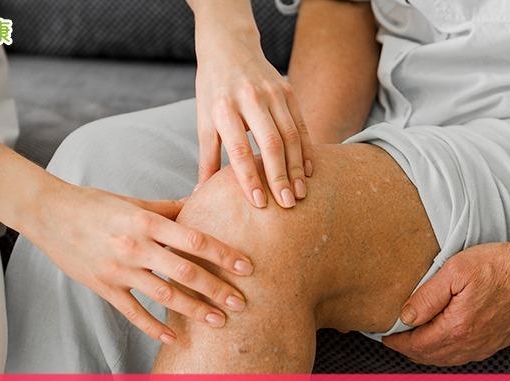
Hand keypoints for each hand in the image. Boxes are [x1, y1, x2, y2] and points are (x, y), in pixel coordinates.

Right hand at [30, 183, 253, 342]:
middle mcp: (135, 246)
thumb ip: (169, 208)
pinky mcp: (104, 287)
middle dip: (217, 289)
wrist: (49, 214)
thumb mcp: (134, 203)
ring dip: (194, 310)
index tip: (246, 266)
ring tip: (219, 321)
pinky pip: (133, 312)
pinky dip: (154, 327)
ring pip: (164, 296)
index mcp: (146, 222)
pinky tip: (174, 337)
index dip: (223, 254)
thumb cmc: (94, 204)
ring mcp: (119, 270)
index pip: (194, 239)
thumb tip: (202, 200)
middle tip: (241, 302)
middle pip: (185, 272)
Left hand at [194, 27, 312, 207]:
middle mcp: (249, 99)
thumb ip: (206, 157)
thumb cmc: (213, 89)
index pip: (239, 149)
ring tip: (300, 194)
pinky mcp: (288, 90)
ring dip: (297, 168)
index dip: (249, 177)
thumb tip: (200, 193)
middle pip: (270, 143)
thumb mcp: (204, 119)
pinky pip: (301, 124)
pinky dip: (306, 149)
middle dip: (280, 176)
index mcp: (223, 108)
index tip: (259, 203)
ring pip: (290, 136)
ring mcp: (272, 93)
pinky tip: (309, 171)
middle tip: (287, 204)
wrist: (229, 46)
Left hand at [382, 238, 509, 365]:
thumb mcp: (453, 272)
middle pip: (431, 356)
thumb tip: (405, 317)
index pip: (417, 344)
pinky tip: (444, 344)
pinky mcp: (498, 341)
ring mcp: (487, 344)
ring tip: (414, 344)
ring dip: (428, 354)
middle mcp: (472, 343)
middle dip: (409, 351)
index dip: (397, 342)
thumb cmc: (498, 266)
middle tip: (394, 341)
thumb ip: (426, 297)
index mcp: (457, 328)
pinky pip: (467, 356)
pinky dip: (448, 354)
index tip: (385, 336)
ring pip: (449, 360)